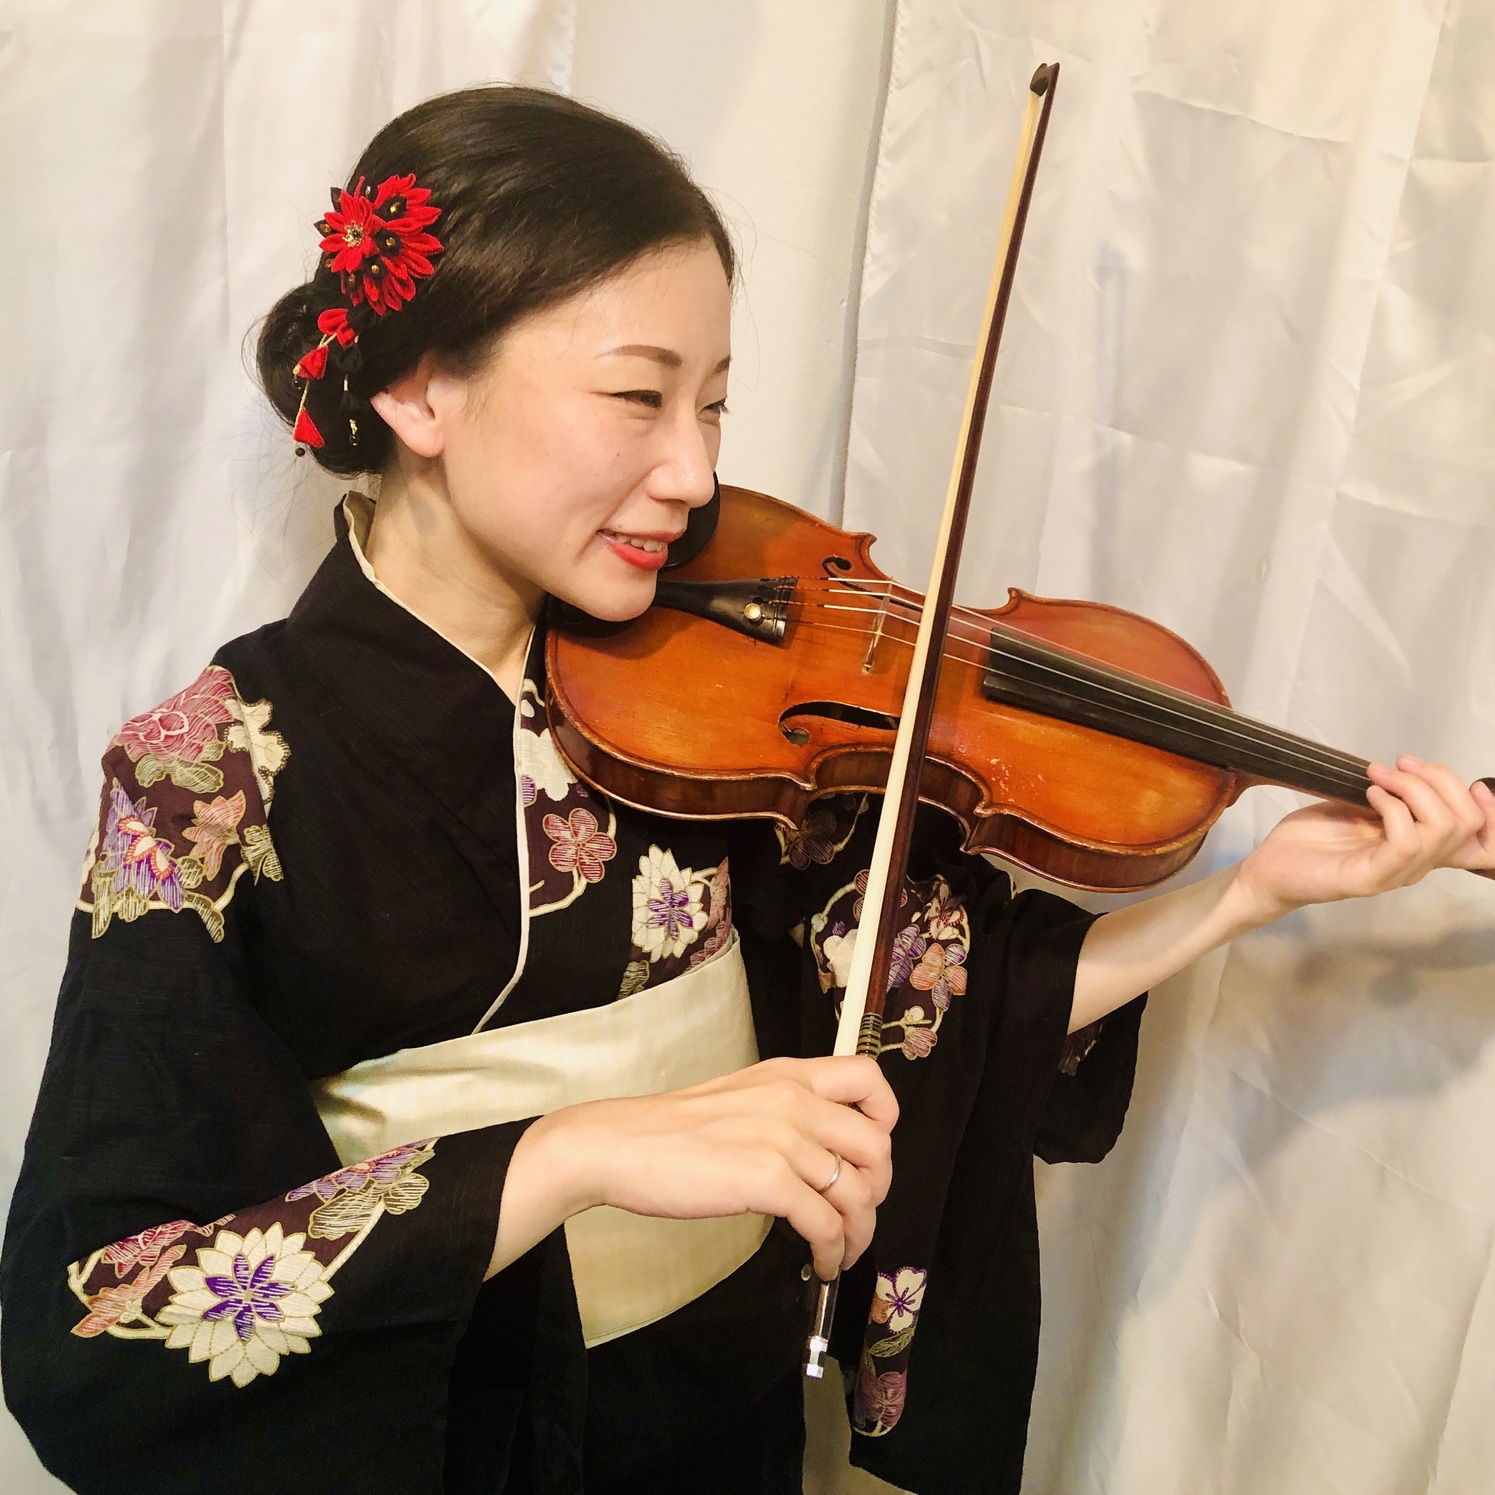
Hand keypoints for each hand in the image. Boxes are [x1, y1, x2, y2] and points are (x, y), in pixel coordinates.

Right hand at [491, 1056, 897, 1281]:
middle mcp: (795, 1099)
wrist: (618, 1145)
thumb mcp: (739, 1097)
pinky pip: (827, 1224)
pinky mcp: (767, 1180)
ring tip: (840, 1252)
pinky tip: (819, 1262)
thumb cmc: (669, 1130)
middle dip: (878, 1190)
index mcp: (788, 1074)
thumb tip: (822, 1152)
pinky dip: (832, 1252)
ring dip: (858, 1233)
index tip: (871, 1153)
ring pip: (858, 1193)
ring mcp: (783, 1138)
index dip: (886, 1118)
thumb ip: (784, 1110)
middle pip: (877, 1144)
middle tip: (858, 1213)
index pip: (870, 1078)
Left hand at [1234, 757, 1494, 920]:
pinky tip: (1369, 795)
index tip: (1470, 782)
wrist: (1269, 869)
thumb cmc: (1312, 838)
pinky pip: (1406, 841)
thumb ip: (1391, 796)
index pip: (1483, 843)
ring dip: (1412, 788)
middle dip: (1440, 779)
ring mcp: (1396, 873)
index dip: (1492, 812)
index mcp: (1421, 847)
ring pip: (1442, 828)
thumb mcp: (1359, 807)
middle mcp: (1417, 864)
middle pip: (1467, 822)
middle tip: (1399, 764)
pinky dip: (1392, 807)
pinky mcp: (1370, 878)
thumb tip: (1411, 770)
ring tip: (1378, 776)